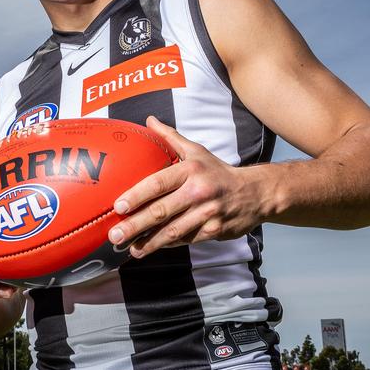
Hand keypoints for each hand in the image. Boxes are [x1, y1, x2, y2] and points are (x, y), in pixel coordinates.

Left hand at [106, 116, 272, 258]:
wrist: (255, 193)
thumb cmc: (218, 172)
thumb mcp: (197, 151)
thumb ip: (171, 137)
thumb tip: (149, 120)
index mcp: (191, 170)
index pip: (158, 183)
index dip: (137, 195)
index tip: (118, 206)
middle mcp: (198, 191)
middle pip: (161, 211)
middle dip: (135, 224)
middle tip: (114, 234)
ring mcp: (207, 213)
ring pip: (173, 231)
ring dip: (149, 242)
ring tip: (130, 248)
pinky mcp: (213, 230)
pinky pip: (185, 239)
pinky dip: (167, 244)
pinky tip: (150, 248)